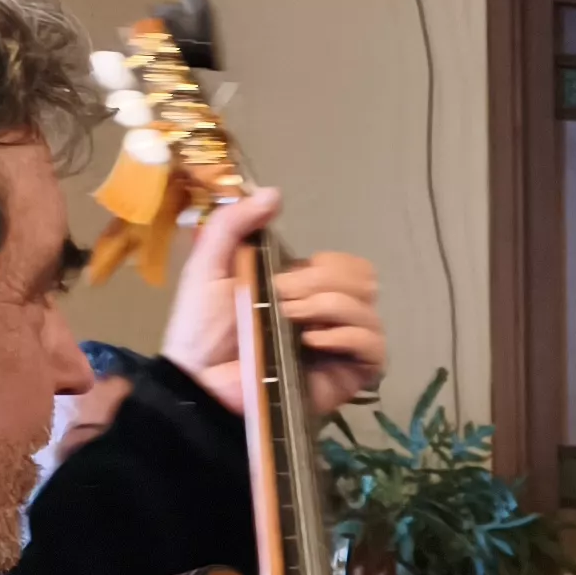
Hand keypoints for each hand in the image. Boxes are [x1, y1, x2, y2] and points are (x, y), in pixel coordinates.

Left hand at [161, 190, 387, 417]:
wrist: (200, 382)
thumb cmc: (202, 329)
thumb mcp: (210, 266)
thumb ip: (235, 225)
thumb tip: (275, 192)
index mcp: (305, 290)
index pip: (346, 265)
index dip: (321, 265)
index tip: (279, 277)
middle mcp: (330, 316)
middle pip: (363, 281)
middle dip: (320, 284)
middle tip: (281, 301)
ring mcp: (342, 347)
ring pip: (369, 310)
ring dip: (328, 307)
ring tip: (291, 322)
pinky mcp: (350, 376)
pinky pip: (375, 347)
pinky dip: (349, 336)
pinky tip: (315, 341)